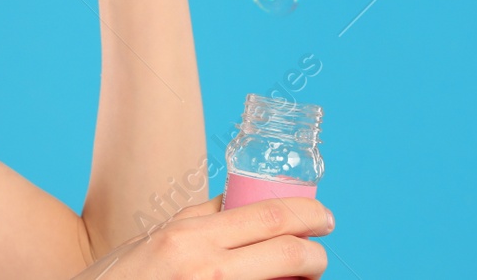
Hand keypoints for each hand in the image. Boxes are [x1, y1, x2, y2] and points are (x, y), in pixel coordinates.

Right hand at [74, 194, 332, 279]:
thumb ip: (196, 223)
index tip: (323, 218)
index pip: (268, 216)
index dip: (307, 215)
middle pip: (287, 253)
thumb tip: (239, 204)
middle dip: (315, 254)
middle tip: (321, 253)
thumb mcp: (154, 240)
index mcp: (187, 236)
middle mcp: (203, 268)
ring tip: (299, 277)